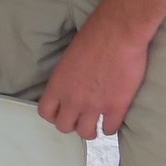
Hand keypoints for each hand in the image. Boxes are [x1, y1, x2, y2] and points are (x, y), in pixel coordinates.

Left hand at [37, 16, 150, 139]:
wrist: (119, 31)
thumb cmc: (96, 34)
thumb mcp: (70, 56)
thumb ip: (68, 76)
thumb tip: (72, 84)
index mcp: (58, 84)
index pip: (45, 112)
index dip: (54, 115)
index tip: (62, 111)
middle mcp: (72, 99)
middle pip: (64, 127)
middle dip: (72, 124)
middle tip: (81, 118)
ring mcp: (94, 105)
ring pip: (86, 133)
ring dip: (91, 130)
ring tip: (97, 124)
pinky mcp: (115, 107)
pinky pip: (110, 130)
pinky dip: (111, 127)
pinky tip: (113, 120)